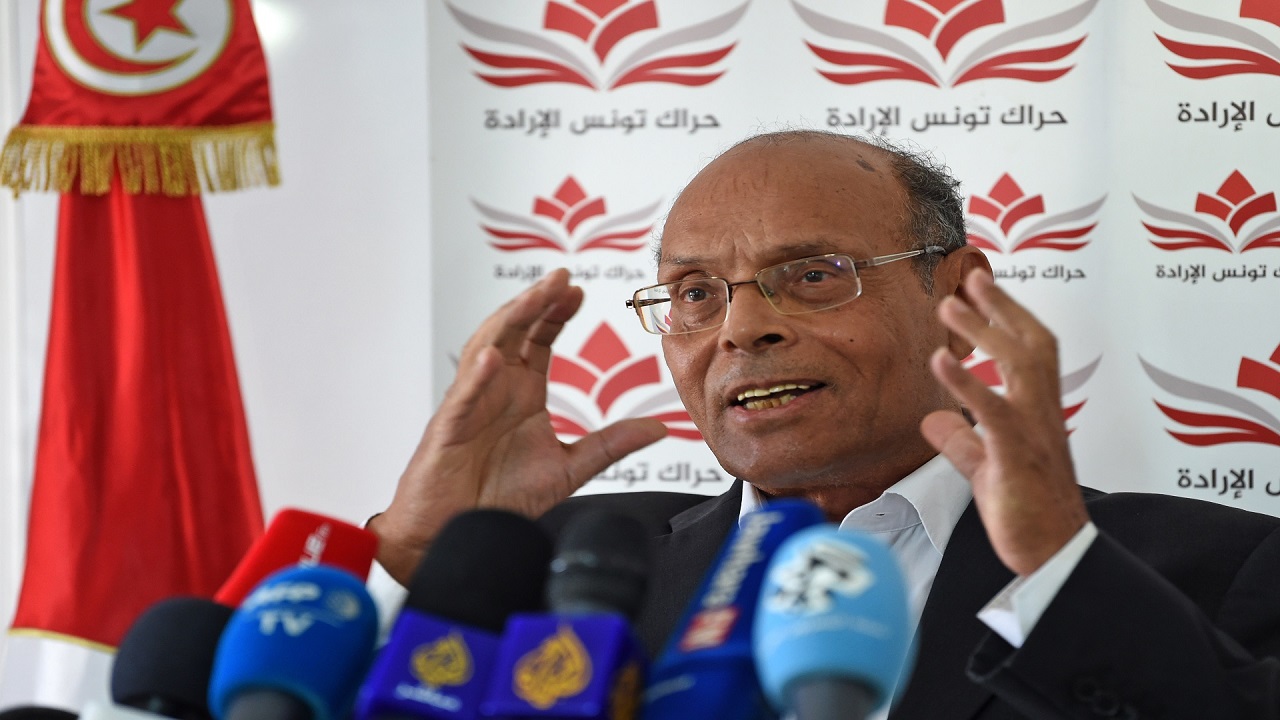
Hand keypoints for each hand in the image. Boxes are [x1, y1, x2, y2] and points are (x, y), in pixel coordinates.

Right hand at [371, 269, 667, 582]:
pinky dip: (477, 374)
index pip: (539, 338)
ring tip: (534, 298)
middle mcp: (496, 388)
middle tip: (562, 276)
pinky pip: (464, 395)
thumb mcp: (569, 468)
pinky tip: (494, 356)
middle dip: (537, 301)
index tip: (579, 290)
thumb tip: (658, 428)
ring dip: (510, 321)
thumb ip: (611, 444)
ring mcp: (471, 403)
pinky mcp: (449, 428)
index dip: (556, 311)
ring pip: (487, 349)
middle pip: (515, 331)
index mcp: (522, 391)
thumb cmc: (500, 497)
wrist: (458, 532)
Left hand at [920, 269, 1088, 576]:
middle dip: (1002, 307)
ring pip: (1018, 366)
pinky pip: (994, 410)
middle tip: (970, 278)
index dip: (1009, 316)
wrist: (1051, 554)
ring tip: (947, 307)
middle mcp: (1041, 414)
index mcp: (1036, 414)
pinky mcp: (1015, 456)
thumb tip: (933, 420)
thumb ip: (962, 441)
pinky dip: (967, 382)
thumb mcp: (985, 469)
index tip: (982, 288)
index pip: (1030, 351)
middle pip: (1030, 344)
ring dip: (983, 332)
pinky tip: (941, 361)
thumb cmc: (1025, 512)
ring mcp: (1032, 432)